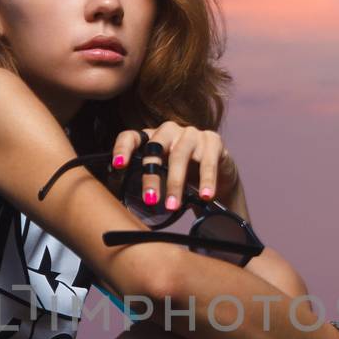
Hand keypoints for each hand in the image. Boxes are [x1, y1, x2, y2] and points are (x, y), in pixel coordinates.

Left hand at [109, 122, 241, 210]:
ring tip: (173, 206)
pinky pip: (208, 162)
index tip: (118, 165)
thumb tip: (127, 206)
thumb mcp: (163, 180)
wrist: (219, 179)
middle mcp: (169, 132)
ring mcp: (191, 134)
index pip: (131, 137)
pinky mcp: (212, 141)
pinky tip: (205, 196)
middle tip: (150, 200)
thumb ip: (148, 185)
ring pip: (180, 155)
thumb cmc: (184, 179)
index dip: (123, 149)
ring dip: (175, 183)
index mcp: (151, 139)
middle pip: (155, 148)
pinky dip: (206, 181)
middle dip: (151, 176)